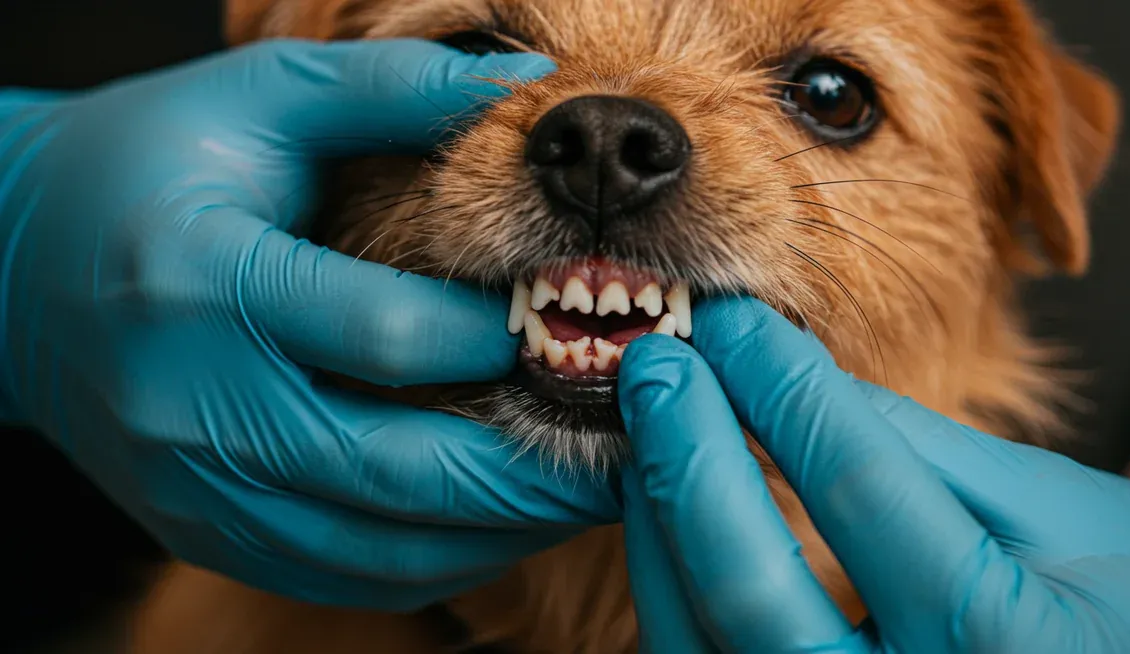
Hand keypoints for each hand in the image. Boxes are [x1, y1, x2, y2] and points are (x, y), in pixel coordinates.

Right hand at [0, 39, 618, 609]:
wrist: (16, 271)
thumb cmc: (150, 166)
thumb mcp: (255, 99)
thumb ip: (387, 89)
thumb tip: (524, 82)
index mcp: (201, 282)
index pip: (383, 333)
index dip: (497, 336)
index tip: (575, 321)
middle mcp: (192, 405)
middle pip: (398, 471)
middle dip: (534, 466)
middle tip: (630, 442)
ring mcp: (195, 488)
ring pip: (384, 547)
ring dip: (504, 528)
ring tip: (590, 492)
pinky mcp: (207, 531)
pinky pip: (347, 574)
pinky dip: (442, 559)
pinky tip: (504, 520)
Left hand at [618, 296, 1129, 652]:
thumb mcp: (1056, 508)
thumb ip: (921, 446)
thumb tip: (790, 378)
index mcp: (1002, 641)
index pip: (858, 484)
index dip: (781, 385)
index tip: (734, 321)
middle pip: (749, 582)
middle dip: (688, 450)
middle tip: (658, 362)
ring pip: (699, 640)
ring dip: (660, 518)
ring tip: (651, 425)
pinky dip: (670, 586)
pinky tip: (667, 510)